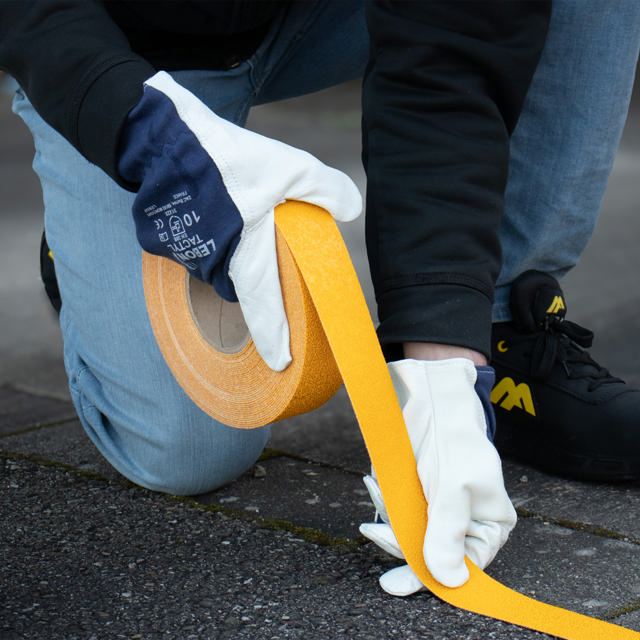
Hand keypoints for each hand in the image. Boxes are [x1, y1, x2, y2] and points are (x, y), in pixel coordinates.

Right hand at [117, 71, 361, 370]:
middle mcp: (215, 266)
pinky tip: (210, 207)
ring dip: (230, 247)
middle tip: (261, 236)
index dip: (274, 339)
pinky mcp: (165, 241)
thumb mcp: (291, 168)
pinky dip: (207, 234)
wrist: (165, 138)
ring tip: (236, 212)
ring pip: (219, 265)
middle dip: (255, 270)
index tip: (280, 362)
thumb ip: (326, 190)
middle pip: (242, 284)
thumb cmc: (229, 159)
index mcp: (248, 258)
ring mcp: (186, 256)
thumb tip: (352, 210)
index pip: (265, 312)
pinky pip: (195, 248)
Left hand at [360, 358, 515, 593]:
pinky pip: (398, 511)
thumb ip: (447, 534)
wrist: (430, 393)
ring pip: (410, 532)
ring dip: (388, 515)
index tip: (395, 582)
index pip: (463, 568)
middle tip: (377, 532)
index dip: (430, 577)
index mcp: (490, 524)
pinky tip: (375, 482)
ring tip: (380, 487)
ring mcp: (440, 507)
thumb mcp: (452, 487)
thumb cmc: (452, 435)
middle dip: (401, 540)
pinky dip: (383, 499)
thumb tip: (447, 581)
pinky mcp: (419, 493)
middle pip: (432, 553)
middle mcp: (466, 521)